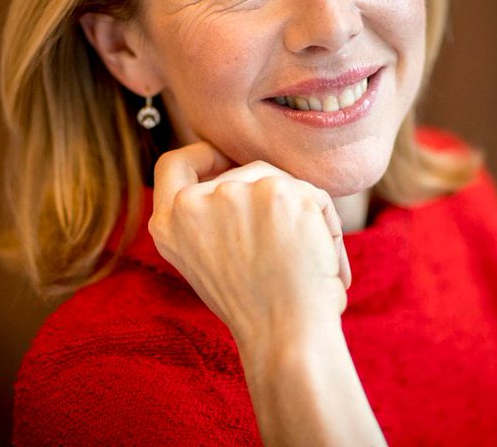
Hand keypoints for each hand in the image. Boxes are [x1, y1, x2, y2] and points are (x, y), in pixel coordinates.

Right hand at [149, 141, 352, 343]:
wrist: (285, 339)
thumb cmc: (256, 309)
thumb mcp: (207, 261)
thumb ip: (208, 219)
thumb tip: (241, 177)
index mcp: (170, 223)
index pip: (173, 166)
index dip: (200, 157)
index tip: (222, 160)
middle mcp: (194, 204)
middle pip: (244, 171)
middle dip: (273, 199)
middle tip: (286, 249)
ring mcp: (235, 193)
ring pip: (281, 181)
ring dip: (301, 214)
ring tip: (305, 261)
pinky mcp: (277, 193)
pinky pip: (314, 194)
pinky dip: (326, 225)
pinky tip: (322, 260)